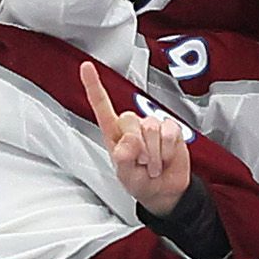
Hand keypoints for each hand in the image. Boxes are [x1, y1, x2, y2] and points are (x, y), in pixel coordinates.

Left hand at [80, 64, 194, 214]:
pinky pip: (170, 133)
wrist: (164, 191)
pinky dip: (167, 151)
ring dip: (154, 154)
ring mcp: (152, 125)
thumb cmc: (140, 182)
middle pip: (130, 120)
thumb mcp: (125, 176)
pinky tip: (165, 158)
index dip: (94, 86)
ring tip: (153, 166)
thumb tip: (129, 142)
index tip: (87, 67)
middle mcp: (132, 125)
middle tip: (142, 164)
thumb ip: (123, 159)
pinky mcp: (171, 128)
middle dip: (137, 147)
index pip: (102, 106)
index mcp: (114, 134)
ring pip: (151, 128)